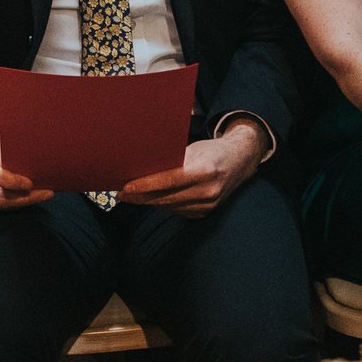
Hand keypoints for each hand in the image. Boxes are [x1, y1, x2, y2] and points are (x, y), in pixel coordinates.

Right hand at [0, 119, 47, 210]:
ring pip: (0, 204)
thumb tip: (40, 163)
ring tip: (43, 195)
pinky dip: (17, 202)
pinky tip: (31, 197)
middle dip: (26, 197)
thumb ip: (15, 154)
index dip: (11, 182)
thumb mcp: (1, 140)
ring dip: (25, 201)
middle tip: (47, 192)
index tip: (31, 183)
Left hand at [120, 120, 266, 218]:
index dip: (146, 185)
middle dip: (141, 196)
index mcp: (206, 170)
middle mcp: (209, 191)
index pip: (169, 181)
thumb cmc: (211, 151)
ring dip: (149, 202)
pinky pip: (177, 211)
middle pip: (166, 198)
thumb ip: (172, 161)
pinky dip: (163, 204)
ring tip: (132, 196)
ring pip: (169, 207)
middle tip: (121, 193)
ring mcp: (208, 205)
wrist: (239, 161)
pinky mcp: (206, 213)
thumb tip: (142, 169)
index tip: (126, 187)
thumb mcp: (192, 149)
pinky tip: (151, 199)